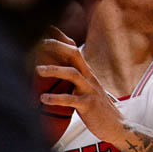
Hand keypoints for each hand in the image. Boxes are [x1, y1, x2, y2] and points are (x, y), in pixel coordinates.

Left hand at [36, 28, 126, 145]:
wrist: (116, 126)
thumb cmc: (96, 107)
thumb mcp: (85, 88)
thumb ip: (73, 78)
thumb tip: (55, 69)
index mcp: (87, 72)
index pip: (73, 48)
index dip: (61, 37)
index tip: (46, 25)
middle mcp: (89, 77)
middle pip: (74, 54)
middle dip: (57, 46)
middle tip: (38, 42)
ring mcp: (90, 90)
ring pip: (73, 74)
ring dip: (54, 70)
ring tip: (37, 70)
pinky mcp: (89, 105)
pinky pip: (72, 100)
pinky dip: (57, 98)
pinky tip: (43, 98)